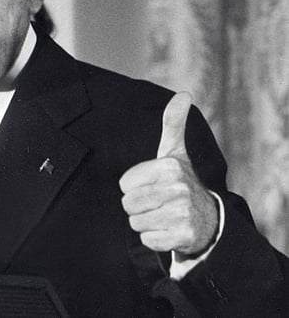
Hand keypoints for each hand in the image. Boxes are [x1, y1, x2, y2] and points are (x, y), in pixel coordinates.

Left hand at [119, 92, 217, 256]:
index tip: (154, 185)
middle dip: (138, 206)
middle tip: (158, 202)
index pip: (124, 184)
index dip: (135, 187)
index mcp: (170, 166)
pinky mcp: (183, 235)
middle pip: (127, 204)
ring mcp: (182, 213)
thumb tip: (184, 94)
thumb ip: (173, 123)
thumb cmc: (181, 182)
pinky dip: (155, 238)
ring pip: (135, 222)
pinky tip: (170, 230)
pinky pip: (148, 239)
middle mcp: (178, 188)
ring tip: (163, 215)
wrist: (208, 220)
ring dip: (146, 222)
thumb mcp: (175, 152)